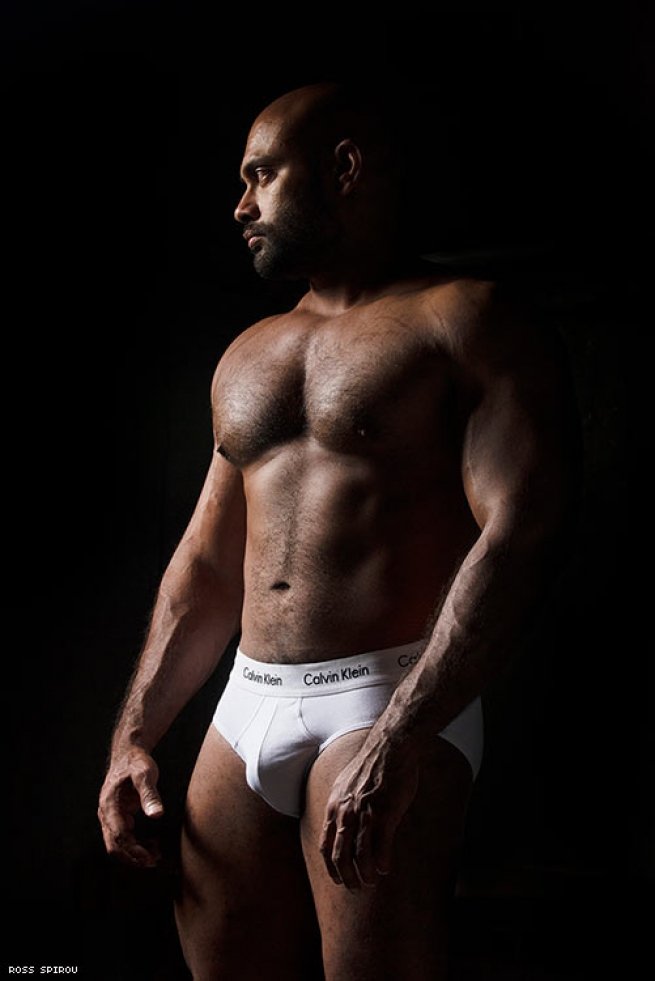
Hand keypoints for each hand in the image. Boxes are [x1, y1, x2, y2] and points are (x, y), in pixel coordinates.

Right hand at [98, 746, 163, 866]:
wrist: (128, 754)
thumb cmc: (136, 762)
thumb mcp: (145, 774)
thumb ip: (150, 794)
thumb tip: (157, 815)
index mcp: (109, 804)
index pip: (118, 835)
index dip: (133, 849)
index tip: (149, 857)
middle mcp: (106, 813)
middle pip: (114, 845)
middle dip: (132, 856)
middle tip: (153, 862)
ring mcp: (110, 816)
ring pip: (117, 844)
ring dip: (134, 853)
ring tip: (155, 856)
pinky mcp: (117, 817)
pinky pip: (123, 837)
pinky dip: (135, 845)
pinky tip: (152, 845)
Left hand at [319, 738, 419, 888]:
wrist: (390, 747)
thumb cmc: (371, 765)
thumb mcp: (346, 784)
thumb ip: (342, 805)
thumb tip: (342, 824)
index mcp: (334, 806)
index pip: (326, 846)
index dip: (331, 867)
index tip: (339, 879)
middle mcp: (346, 813)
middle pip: (340, 857)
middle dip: (347, 877)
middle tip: (355, 888)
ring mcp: (365, 814)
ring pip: (360, 856)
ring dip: (365, 874)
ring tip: (372, 882)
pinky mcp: (385, 814)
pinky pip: (381, 847)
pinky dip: (381, 862)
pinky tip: (384, 870)